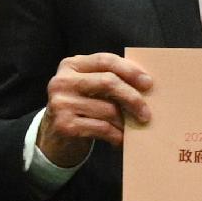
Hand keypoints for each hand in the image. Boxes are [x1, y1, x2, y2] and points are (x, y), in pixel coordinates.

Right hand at [34, 51, 155, 164]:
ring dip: (125, 122)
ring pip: (108, 109)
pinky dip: (117, 136)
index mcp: (71, 65)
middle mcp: (63, 81)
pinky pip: (102, 128)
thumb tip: (146, 85)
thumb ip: (108, 79)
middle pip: (108, 82)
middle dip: (132, 97)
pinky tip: (120, 139)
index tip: (149, 83)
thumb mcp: (88, 87)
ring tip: (133, 128)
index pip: (105, 61)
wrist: (53, 135)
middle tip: (146, 113)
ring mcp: (61, 103)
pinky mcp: (64, 125)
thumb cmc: (80, 107)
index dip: (130, 70)